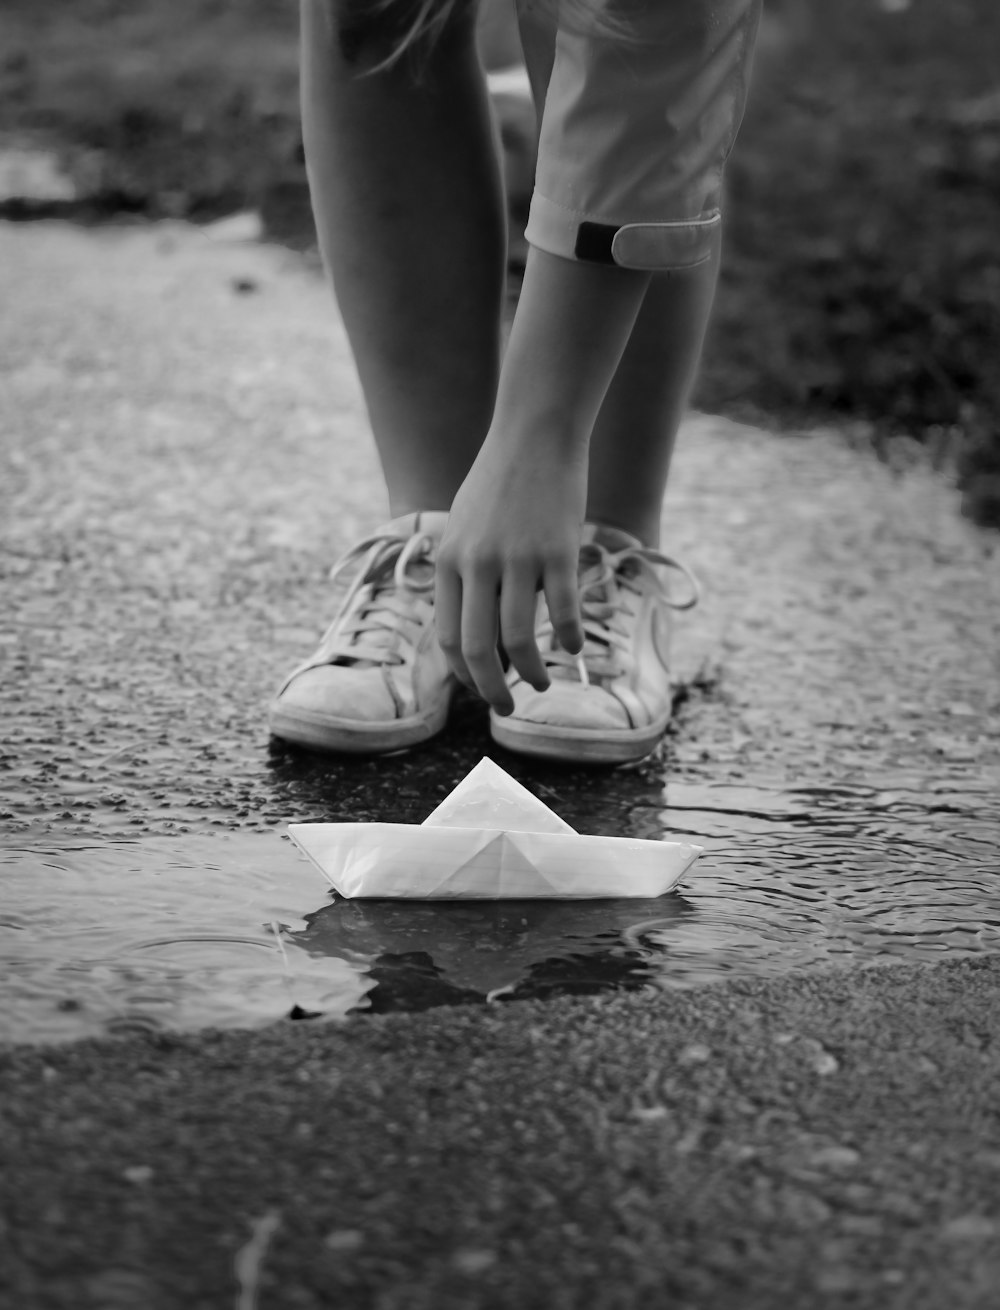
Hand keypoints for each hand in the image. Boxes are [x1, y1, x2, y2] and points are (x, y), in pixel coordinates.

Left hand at [435, 431, 586, 714]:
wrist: (535, 434)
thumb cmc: (500, 483)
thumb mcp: (464, 528)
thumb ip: (465, 575)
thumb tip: (479, 630)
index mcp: (449, 562)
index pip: (448, 638)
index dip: (464, 675)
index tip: (480, 688)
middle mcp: (477, 564)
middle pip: (477, 648)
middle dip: (491, 690)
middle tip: (507, 707)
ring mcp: (518, 558)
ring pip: (520, 639)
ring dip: (532, 672)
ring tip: (543, 683)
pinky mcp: (557, 551)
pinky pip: (563, 612)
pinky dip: (568, 640)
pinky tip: (573, 650)